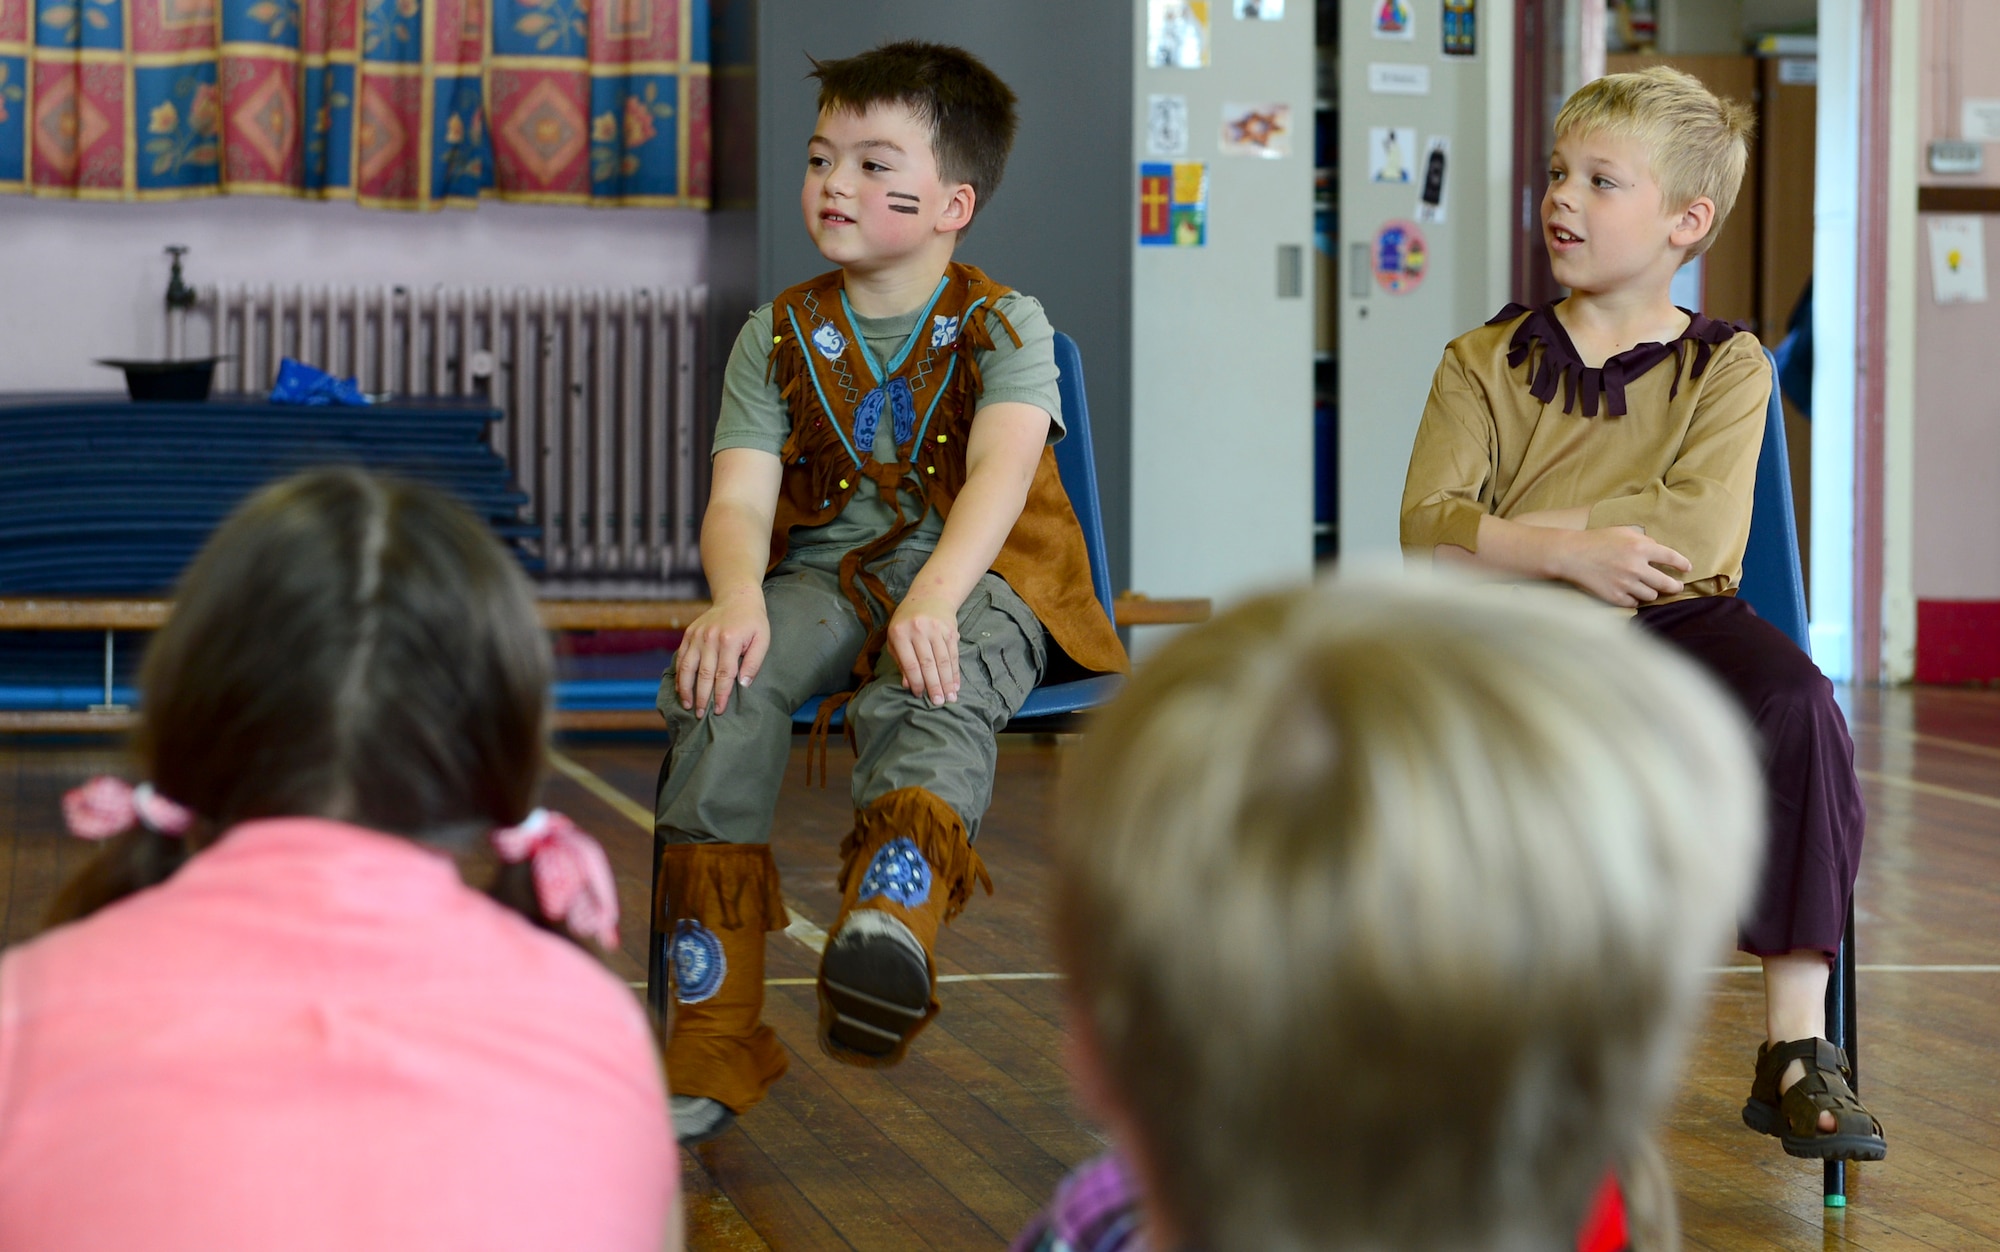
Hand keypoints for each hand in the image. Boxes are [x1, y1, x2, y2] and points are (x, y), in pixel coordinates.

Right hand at [674, 587, 768, 716]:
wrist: (737, 597)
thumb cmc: (753, 621)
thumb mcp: (762, 639)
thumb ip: (754, 662)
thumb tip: (743, 685)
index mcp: (729, 640)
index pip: (723, 675)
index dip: (721, 695)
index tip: (719, 710)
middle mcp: (710, 638)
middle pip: (703, 674)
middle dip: (702, 697)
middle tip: (701, 714)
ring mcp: (697, 636)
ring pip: (687, 667)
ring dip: (686, 689)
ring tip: (688, 705)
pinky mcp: (689, 634)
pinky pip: (681, 657)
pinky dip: (679, 674)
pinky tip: (680, 688)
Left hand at [886, 593, 961, 706]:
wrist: (929, 596)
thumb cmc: (907, 622)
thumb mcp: (896, 638)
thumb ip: (900, 662)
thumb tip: (907, 685)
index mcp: (900, 633)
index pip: (910, 663)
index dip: (916, 682)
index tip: (920, 695)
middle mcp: (919, 630)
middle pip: (928, 664)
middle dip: (934, 686)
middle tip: (939, 703)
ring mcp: (936, 629)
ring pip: (943, 660)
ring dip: (947, 682)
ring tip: (950, 698)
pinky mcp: (950, 630)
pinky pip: (953, 654)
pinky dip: (954, 671)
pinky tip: (955, 684)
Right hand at [1554, 527, 1692, 607]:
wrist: (1571, 555)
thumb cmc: (1596, 540)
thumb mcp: (1622, 532)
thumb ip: (1643, 540)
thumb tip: (1658, 549)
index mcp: (1640, 548)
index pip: (1671, 558)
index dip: (1683, 564)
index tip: (1687, 568)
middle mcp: (1636, 567)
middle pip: (1666, 583)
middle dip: (1675, 586)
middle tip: (1676, 586)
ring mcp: (1626, 584)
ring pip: (1651, 595)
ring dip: (1652, 592)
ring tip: (1648, 588)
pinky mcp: (1615, 596)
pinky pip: (1634, 602)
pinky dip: (1635, 598)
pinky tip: (1631, 593)